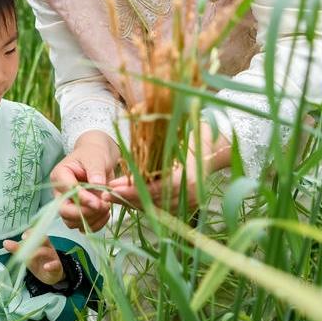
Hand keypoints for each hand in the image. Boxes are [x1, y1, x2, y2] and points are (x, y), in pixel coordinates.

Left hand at [3, 229, 63, 285]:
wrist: (51, 275)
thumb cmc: (39, 263)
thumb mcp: (27, 256)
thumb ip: (17, 249)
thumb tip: (5, 242)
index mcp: (40, 243)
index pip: (36, 234)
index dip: (30, 233)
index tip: (23, 236)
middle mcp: (47, 248)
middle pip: (43, 239)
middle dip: (35, 239)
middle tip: (26, 240)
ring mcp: (52, 257)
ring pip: (48, 251)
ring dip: (40, 252)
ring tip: (32, 255)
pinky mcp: (56, 267)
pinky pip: (56, 265)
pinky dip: (51, 265)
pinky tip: (46, 267)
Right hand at [50, 131, 117, 231]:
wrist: (98, 159)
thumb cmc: (94, 155)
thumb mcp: (96, 158)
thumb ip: (96, 171)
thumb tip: (97, 184)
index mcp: (60, 175)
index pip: (67, 191)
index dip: (83, 199)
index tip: (99, 202)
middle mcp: (60, 192)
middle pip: (64, 211)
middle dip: (85, 213)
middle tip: (103, 206)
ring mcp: (68, 204)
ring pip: (73, 222)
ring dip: (91, 220)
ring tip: (106, 208)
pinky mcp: (77, 212)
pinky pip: (83, 226)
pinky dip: (95, 224)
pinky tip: (106, 214)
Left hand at [104, 123, 230, 211]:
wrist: (216, 149)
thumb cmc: (195, 135)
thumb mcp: (178, 128)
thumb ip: (157, 122)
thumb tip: (133, 110)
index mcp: (190, 175)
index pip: (157, 188)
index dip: (134, 189)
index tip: (114, 187)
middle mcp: (190, 193)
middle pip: (153, 201)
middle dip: (127, 197)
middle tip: (105, 193)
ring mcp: (189, 202)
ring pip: (155, 208)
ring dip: (132, 203)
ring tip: (112, 195)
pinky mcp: (186, 207)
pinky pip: (160, 210)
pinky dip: (143, 204)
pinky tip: (127, 198)